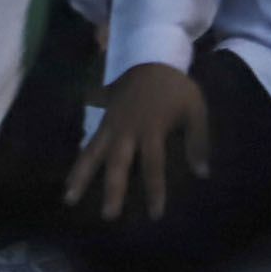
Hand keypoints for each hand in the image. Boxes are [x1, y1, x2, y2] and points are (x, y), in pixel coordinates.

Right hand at [67, 63, 212, 221]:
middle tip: (107, 216)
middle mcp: (127, 130)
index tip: (155, 215)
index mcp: (151, 129)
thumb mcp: (195, 110)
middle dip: (112, 190)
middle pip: (116, 163)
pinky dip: (79, 156)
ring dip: (80, 175)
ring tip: (69, 197)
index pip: (152, 165)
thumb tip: (202, 174)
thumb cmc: (176, 88)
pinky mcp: (102, 117)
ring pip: (93, 152)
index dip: (155, 190)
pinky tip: (68, 175)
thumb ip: (198, 141)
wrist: (152, 55)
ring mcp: (110, 123)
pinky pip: (89, 140)